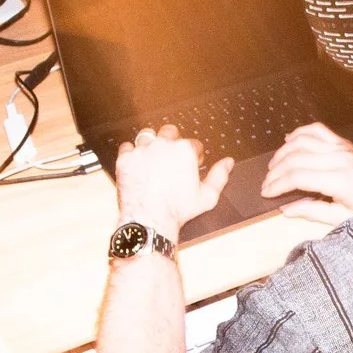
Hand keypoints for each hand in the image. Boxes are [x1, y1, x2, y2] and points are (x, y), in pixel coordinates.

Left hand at [114, 125, 231, 241]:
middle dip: (173, 142)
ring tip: (153, 158)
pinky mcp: (125, 159)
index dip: (194, 155)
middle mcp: (163, 145)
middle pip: (169, 132)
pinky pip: (126, 147)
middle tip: (172, 158)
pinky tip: (136, 164)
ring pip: (147, 135)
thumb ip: (219, 176)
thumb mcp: (208, 196)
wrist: (150, 220)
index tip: (191, 165)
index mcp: (185, 151)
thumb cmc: (177, 210)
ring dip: (151, 144)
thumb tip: (228, 163)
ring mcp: (142, 150)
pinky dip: (131, 153)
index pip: (193, 143)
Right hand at [261, 123, 352, 228]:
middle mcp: (340, 159)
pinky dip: (300, 133)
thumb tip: (287, 209)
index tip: (266, 192)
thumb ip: (314, 212)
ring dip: (283, 152)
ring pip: (303, 141)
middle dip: (275, 171)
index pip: (297, 177)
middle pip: (296, 158)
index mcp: (340, 180)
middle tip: (266, 183)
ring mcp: (342, 147)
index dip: (277, 184)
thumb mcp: (345, 218)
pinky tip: (289, 140)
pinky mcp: (345, 142)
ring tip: (273, 166)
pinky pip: (317, 130)